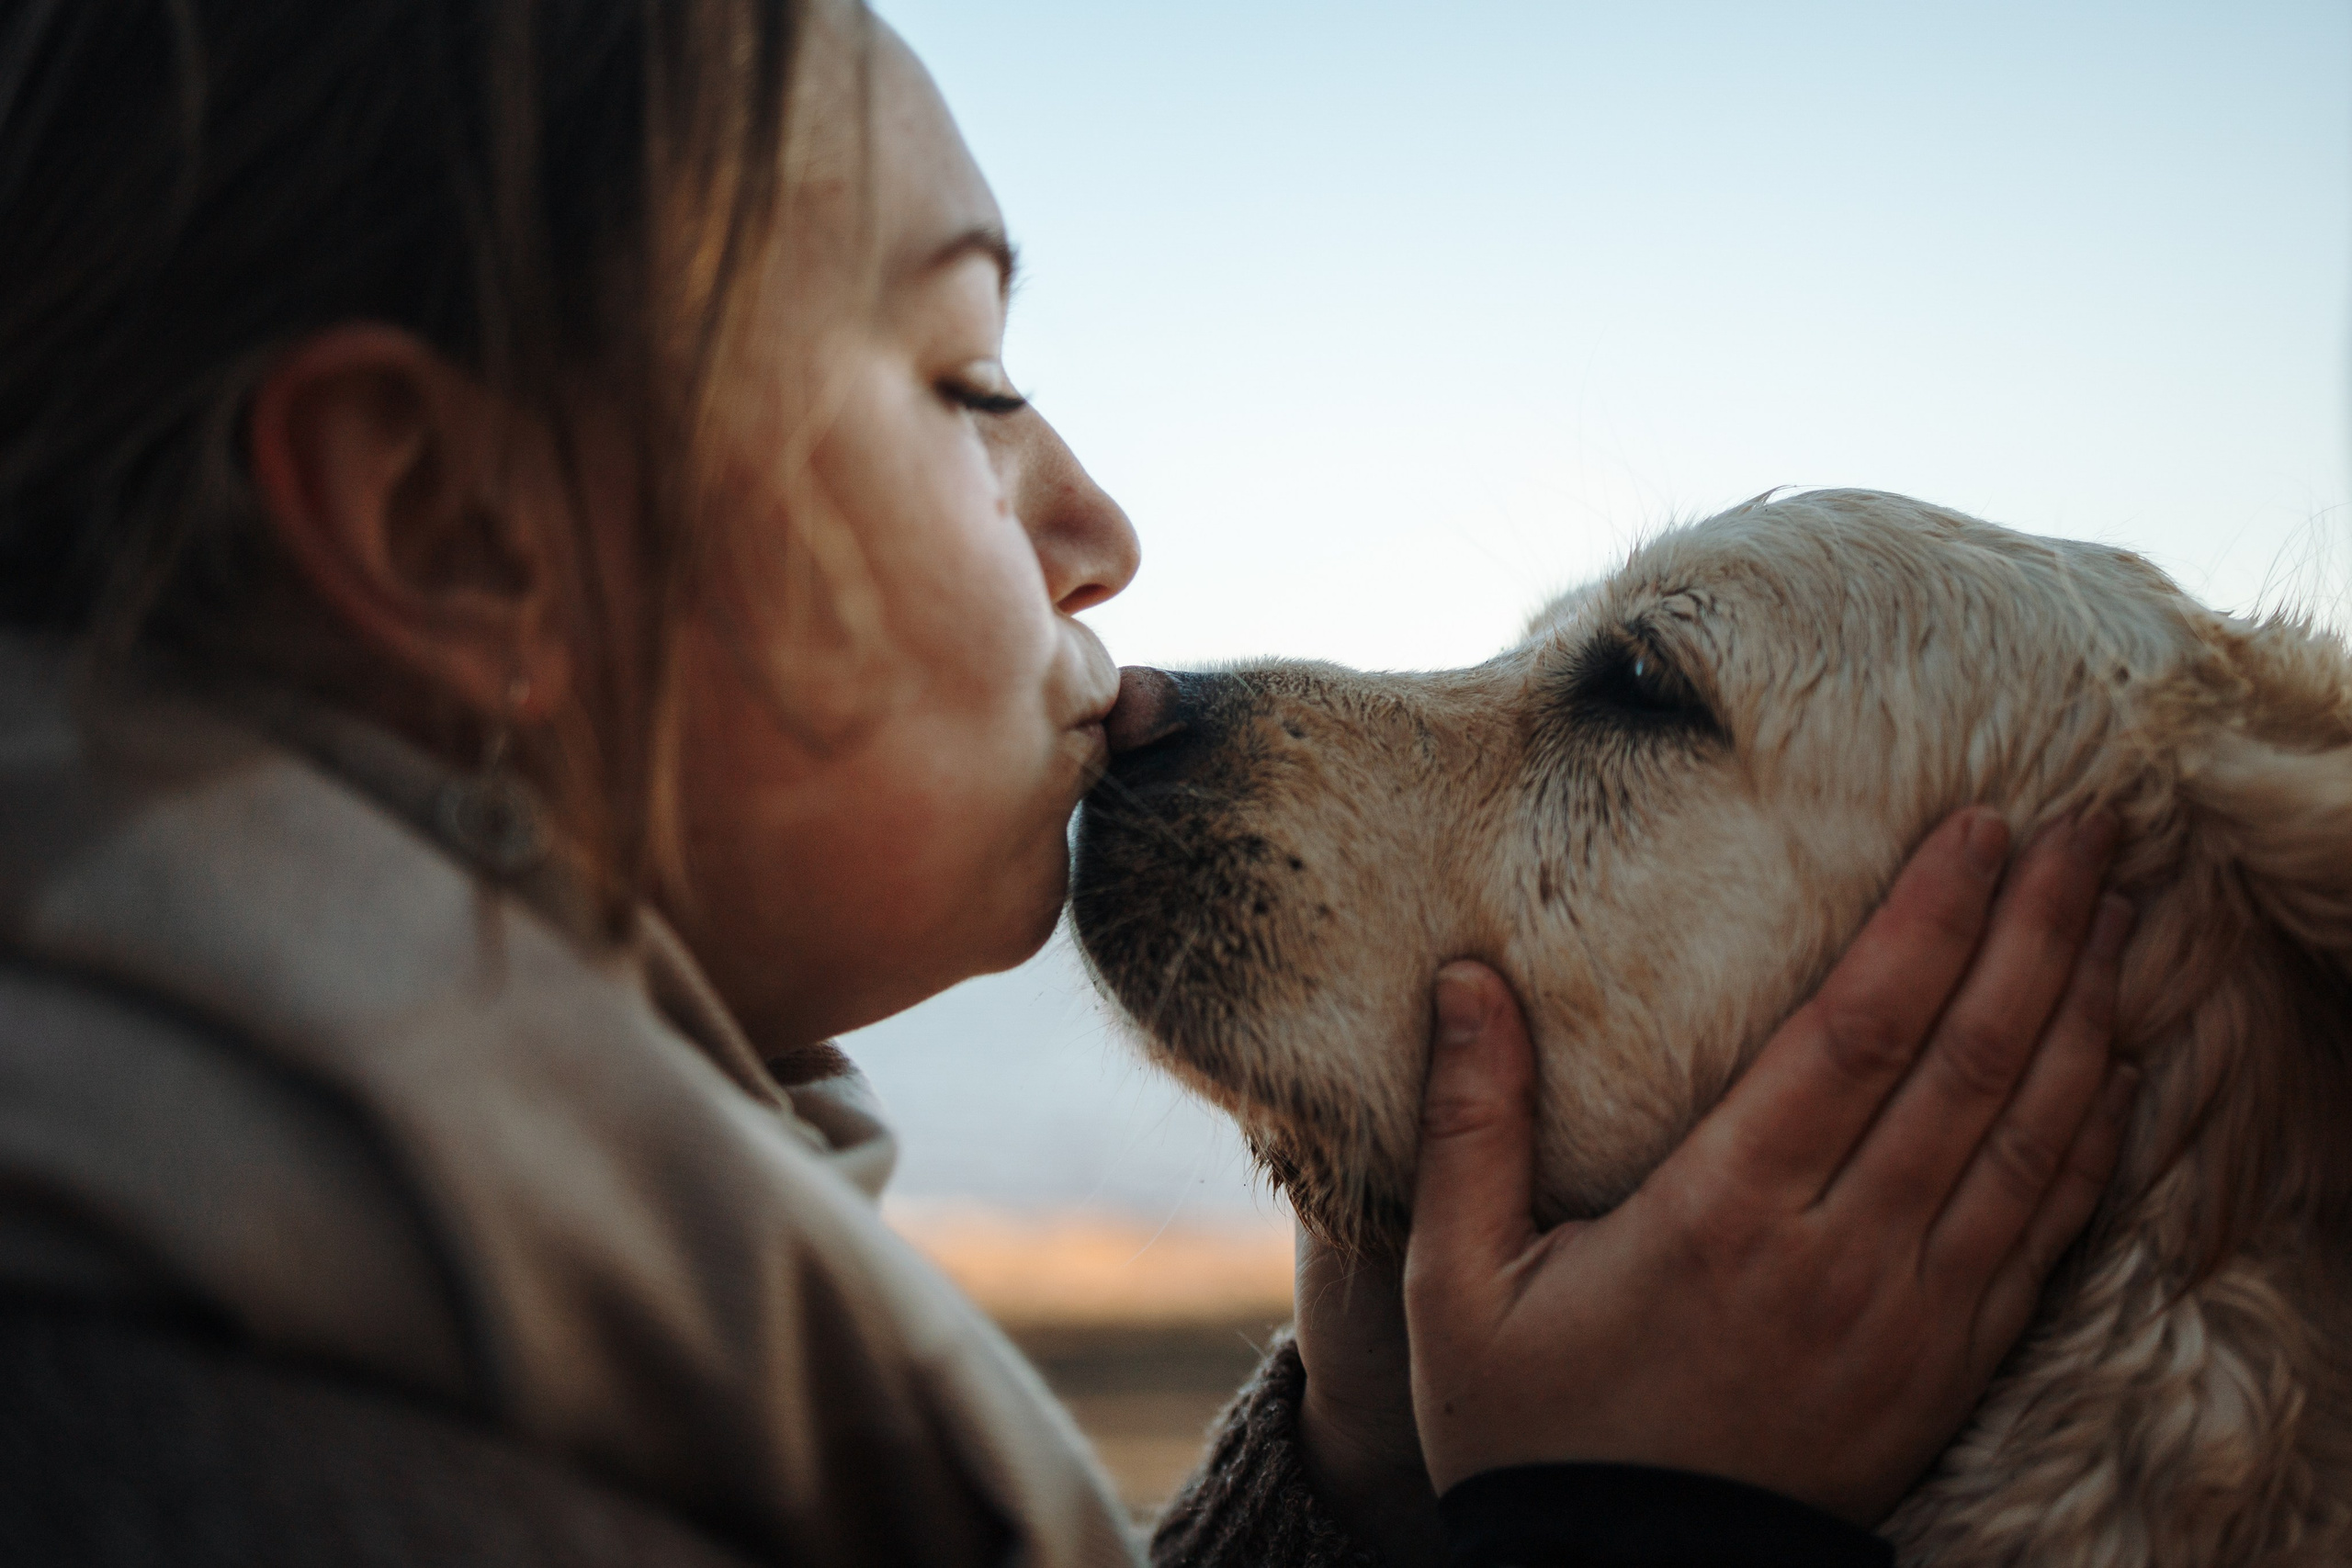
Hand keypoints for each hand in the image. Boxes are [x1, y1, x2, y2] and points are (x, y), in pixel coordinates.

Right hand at [1401, 807, 2136, 1525]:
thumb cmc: (1530, 1434)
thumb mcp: (1459, 1284)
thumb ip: (1472, 1125)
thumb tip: (1466, 979)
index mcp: (1723, 1217)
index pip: (1859, 1035)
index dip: (1930, 922)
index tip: (1978, 826)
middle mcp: (1842, 1256)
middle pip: (1971, 1066)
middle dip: (2040, 933)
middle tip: (2085, 827)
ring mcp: (1913, 1317)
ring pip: (2030, 1140)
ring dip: (2086, 1014)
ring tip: (2119, 911)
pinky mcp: (1949, 1365)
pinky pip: (2046, 1234)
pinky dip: (2094, 1141)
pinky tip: (2118, 1066)